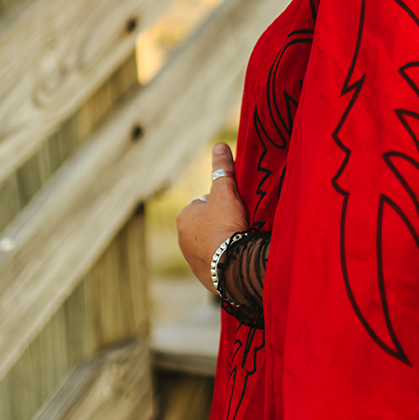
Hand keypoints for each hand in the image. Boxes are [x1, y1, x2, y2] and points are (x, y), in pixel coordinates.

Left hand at [177, 142, 249, 292]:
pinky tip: (234, 255)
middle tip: (237, 224)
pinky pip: (214, 261)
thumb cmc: (226, 223)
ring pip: (209, 242)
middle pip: (205, 223)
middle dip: (219, 223)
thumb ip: (222, 168)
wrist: (232, 263)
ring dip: (221, 240)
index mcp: (184, 216)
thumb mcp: (226, 191)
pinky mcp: (202, 275)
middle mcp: (181, 238)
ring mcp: (190, 258)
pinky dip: (223, 257)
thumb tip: (219, 144)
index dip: (222, 204)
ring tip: (237, 240)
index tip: (234, 209)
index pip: (204, 203)